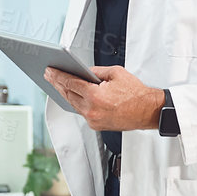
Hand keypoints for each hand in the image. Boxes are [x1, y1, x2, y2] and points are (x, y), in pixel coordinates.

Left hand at [45, 65, 162, 130]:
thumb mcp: (115, 73)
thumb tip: (82, 71)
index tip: (49, 70)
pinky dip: (75, 102)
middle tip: (49, 74)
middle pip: (68, 94)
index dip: (57, 76)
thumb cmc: (136, 93)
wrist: (148, 111)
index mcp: (95, 96)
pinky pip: (81, 111)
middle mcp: (92, 110)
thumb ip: (96, 71)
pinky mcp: (96, 125)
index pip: (70, 83)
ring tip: (57, 83)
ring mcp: (93, 120)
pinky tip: (72, 94)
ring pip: (73, 104)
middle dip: (57, 83)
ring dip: (65, 93)